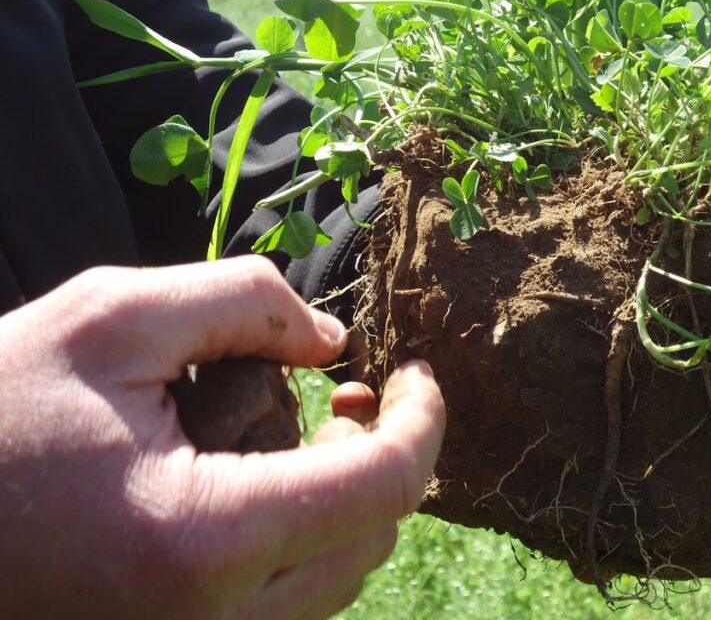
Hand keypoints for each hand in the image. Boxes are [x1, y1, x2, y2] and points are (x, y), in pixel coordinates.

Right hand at [0, 256, 444, 618]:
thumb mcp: (108, 321)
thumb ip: (241, 302)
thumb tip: (330, 340)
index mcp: (207, 542)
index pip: (384, 487)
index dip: (421, 417)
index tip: (413, 369)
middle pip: (371, 536)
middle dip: (379, 451)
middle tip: (342, 391)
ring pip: (336, 575)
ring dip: (340, 494)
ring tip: (288, 428)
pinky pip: (286, 602)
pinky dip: (299, 534)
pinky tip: (252, 478)